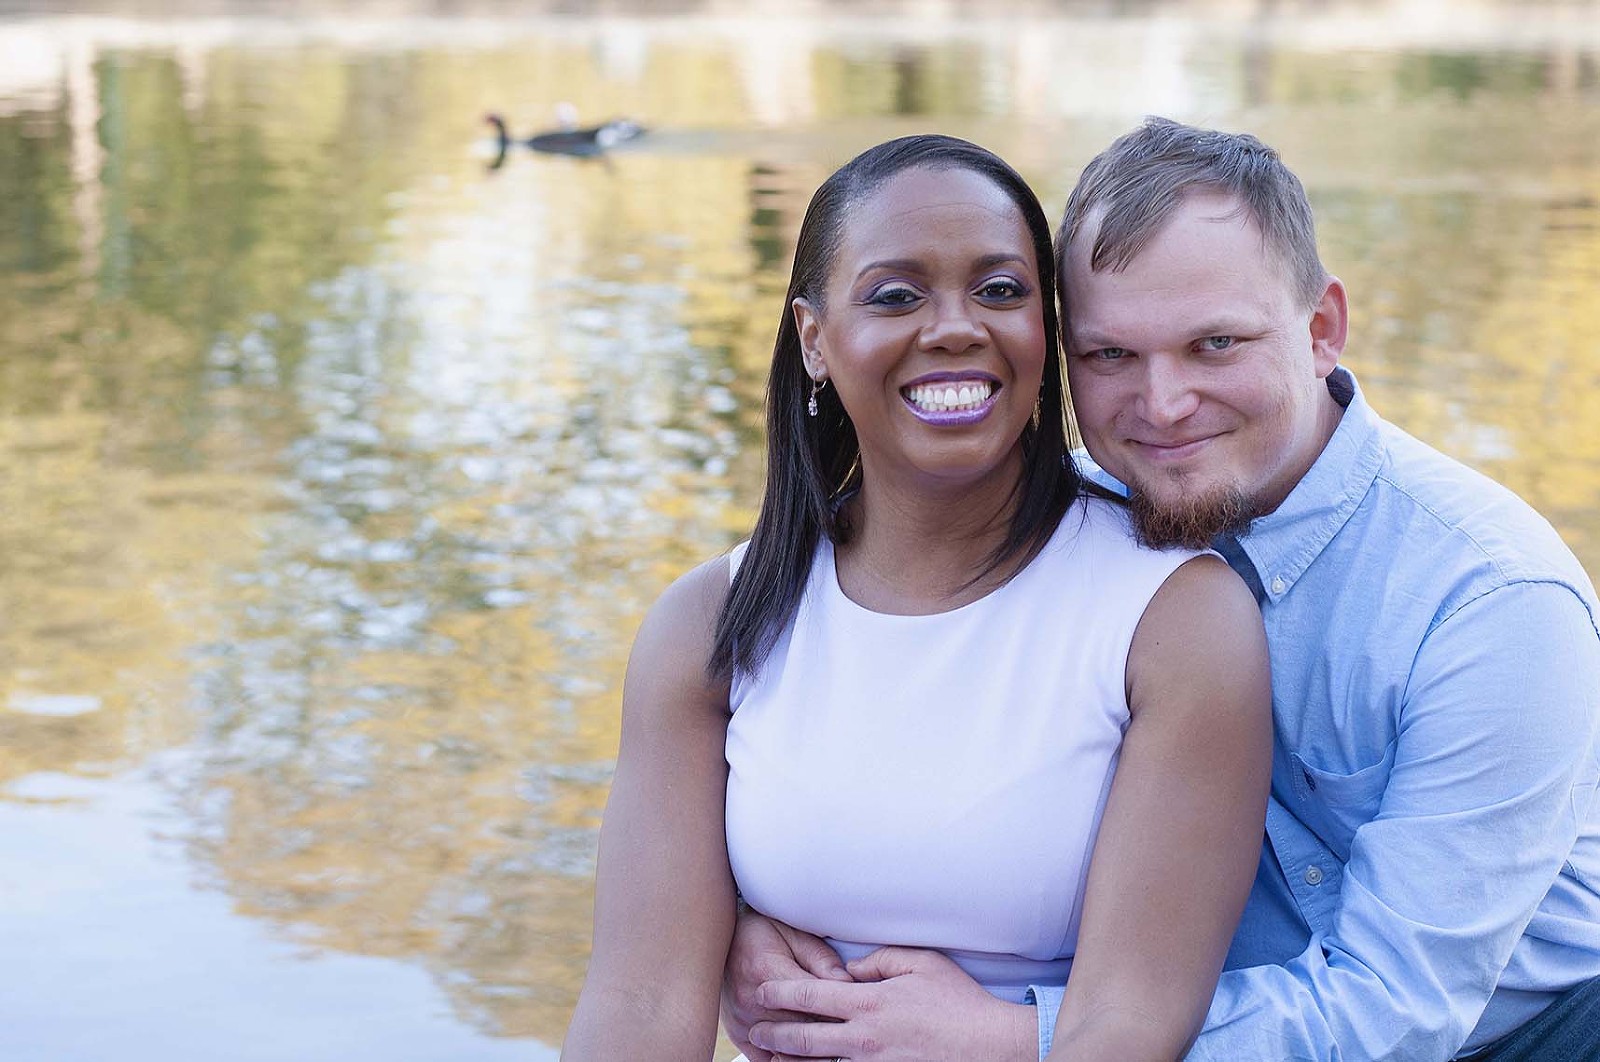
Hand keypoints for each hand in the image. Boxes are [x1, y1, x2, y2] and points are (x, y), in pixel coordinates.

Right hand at [721, 909, 851, 1060]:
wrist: (724, 941)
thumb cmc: (762, 934)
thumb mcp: (793, 934)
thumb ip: (821, 959)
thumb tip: (848, 982)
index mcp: (767, 971)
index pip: (814, 1002)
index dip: (839, 1009)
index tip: (855, 1010)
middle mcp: (751, 1002)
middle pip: (803, 1030)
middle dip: (829, 1031)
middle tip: (848, 1028)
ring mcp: (744, 1022)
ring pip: (787, 1051)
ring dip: (810, 1051)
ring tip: (829, 1042)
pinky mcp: (739, 1035)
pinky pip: (766, 1059)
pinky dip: (787, 1059)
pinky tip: (802, 1055)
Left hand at [747, 945, 1034, 1061]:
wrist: (989, 1045)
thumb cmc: (958, 1001)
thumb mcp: (921, 962)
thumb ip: (880, 959)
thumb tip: (851, 969)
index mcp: (869, 1002)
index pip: (810, 994)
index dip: (781, 992)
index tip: (762, 991)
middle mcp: (864, 1037)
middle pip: (804, 1036)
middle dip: (774, 1032)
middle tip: (755, 1029)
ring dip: (791, 1060)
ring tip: (770, 1056)